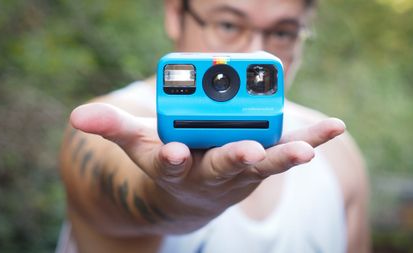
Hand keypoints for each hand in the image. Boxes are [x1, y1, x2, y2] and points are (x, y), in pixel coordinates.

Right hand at [70, 103, 344, 229]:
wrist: (193, 194)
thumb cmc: (167, 160)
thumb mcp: (138, 145)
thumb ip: (114, 127)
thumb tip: (78, 116)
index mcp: (178, 167)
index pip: (172, 164)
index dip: (172, 159)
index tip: (173, 153)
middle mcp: (211, 173)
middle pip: (222, 166)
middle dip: (233, 159)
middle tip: (246, 152)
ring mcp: (240, 170)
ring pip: (262, 162)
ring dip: (283, 154)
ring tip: (304, 148)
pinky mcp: (262, 161)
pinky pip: (286, 147)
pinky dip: (309, 139)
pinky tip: (334, 127)